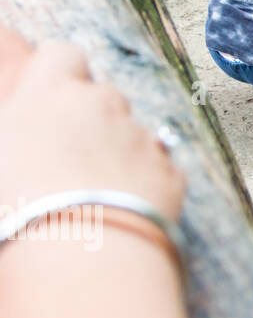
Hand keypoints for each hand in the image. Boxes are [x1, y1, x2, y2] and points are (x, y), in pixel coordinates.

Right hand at [0, 25, 183, 221]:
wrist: (78, 262)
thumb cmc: (13, 213)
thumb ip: (15, 130)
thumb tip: (26, 139)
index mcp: (49, 94)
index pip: (60, 56)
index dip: (54, 75)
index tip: (42, 102)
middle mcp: (103, 104)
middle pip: (100, 96)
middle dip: (86, 119)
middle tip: (60, 160)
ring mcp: (142, 137)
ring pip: (130, 133)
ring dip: (114, 152)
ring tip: (87, 197)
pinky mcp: (171, 173)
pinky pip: (155, 168)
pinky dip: (141, 184)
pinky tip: (118, 215)